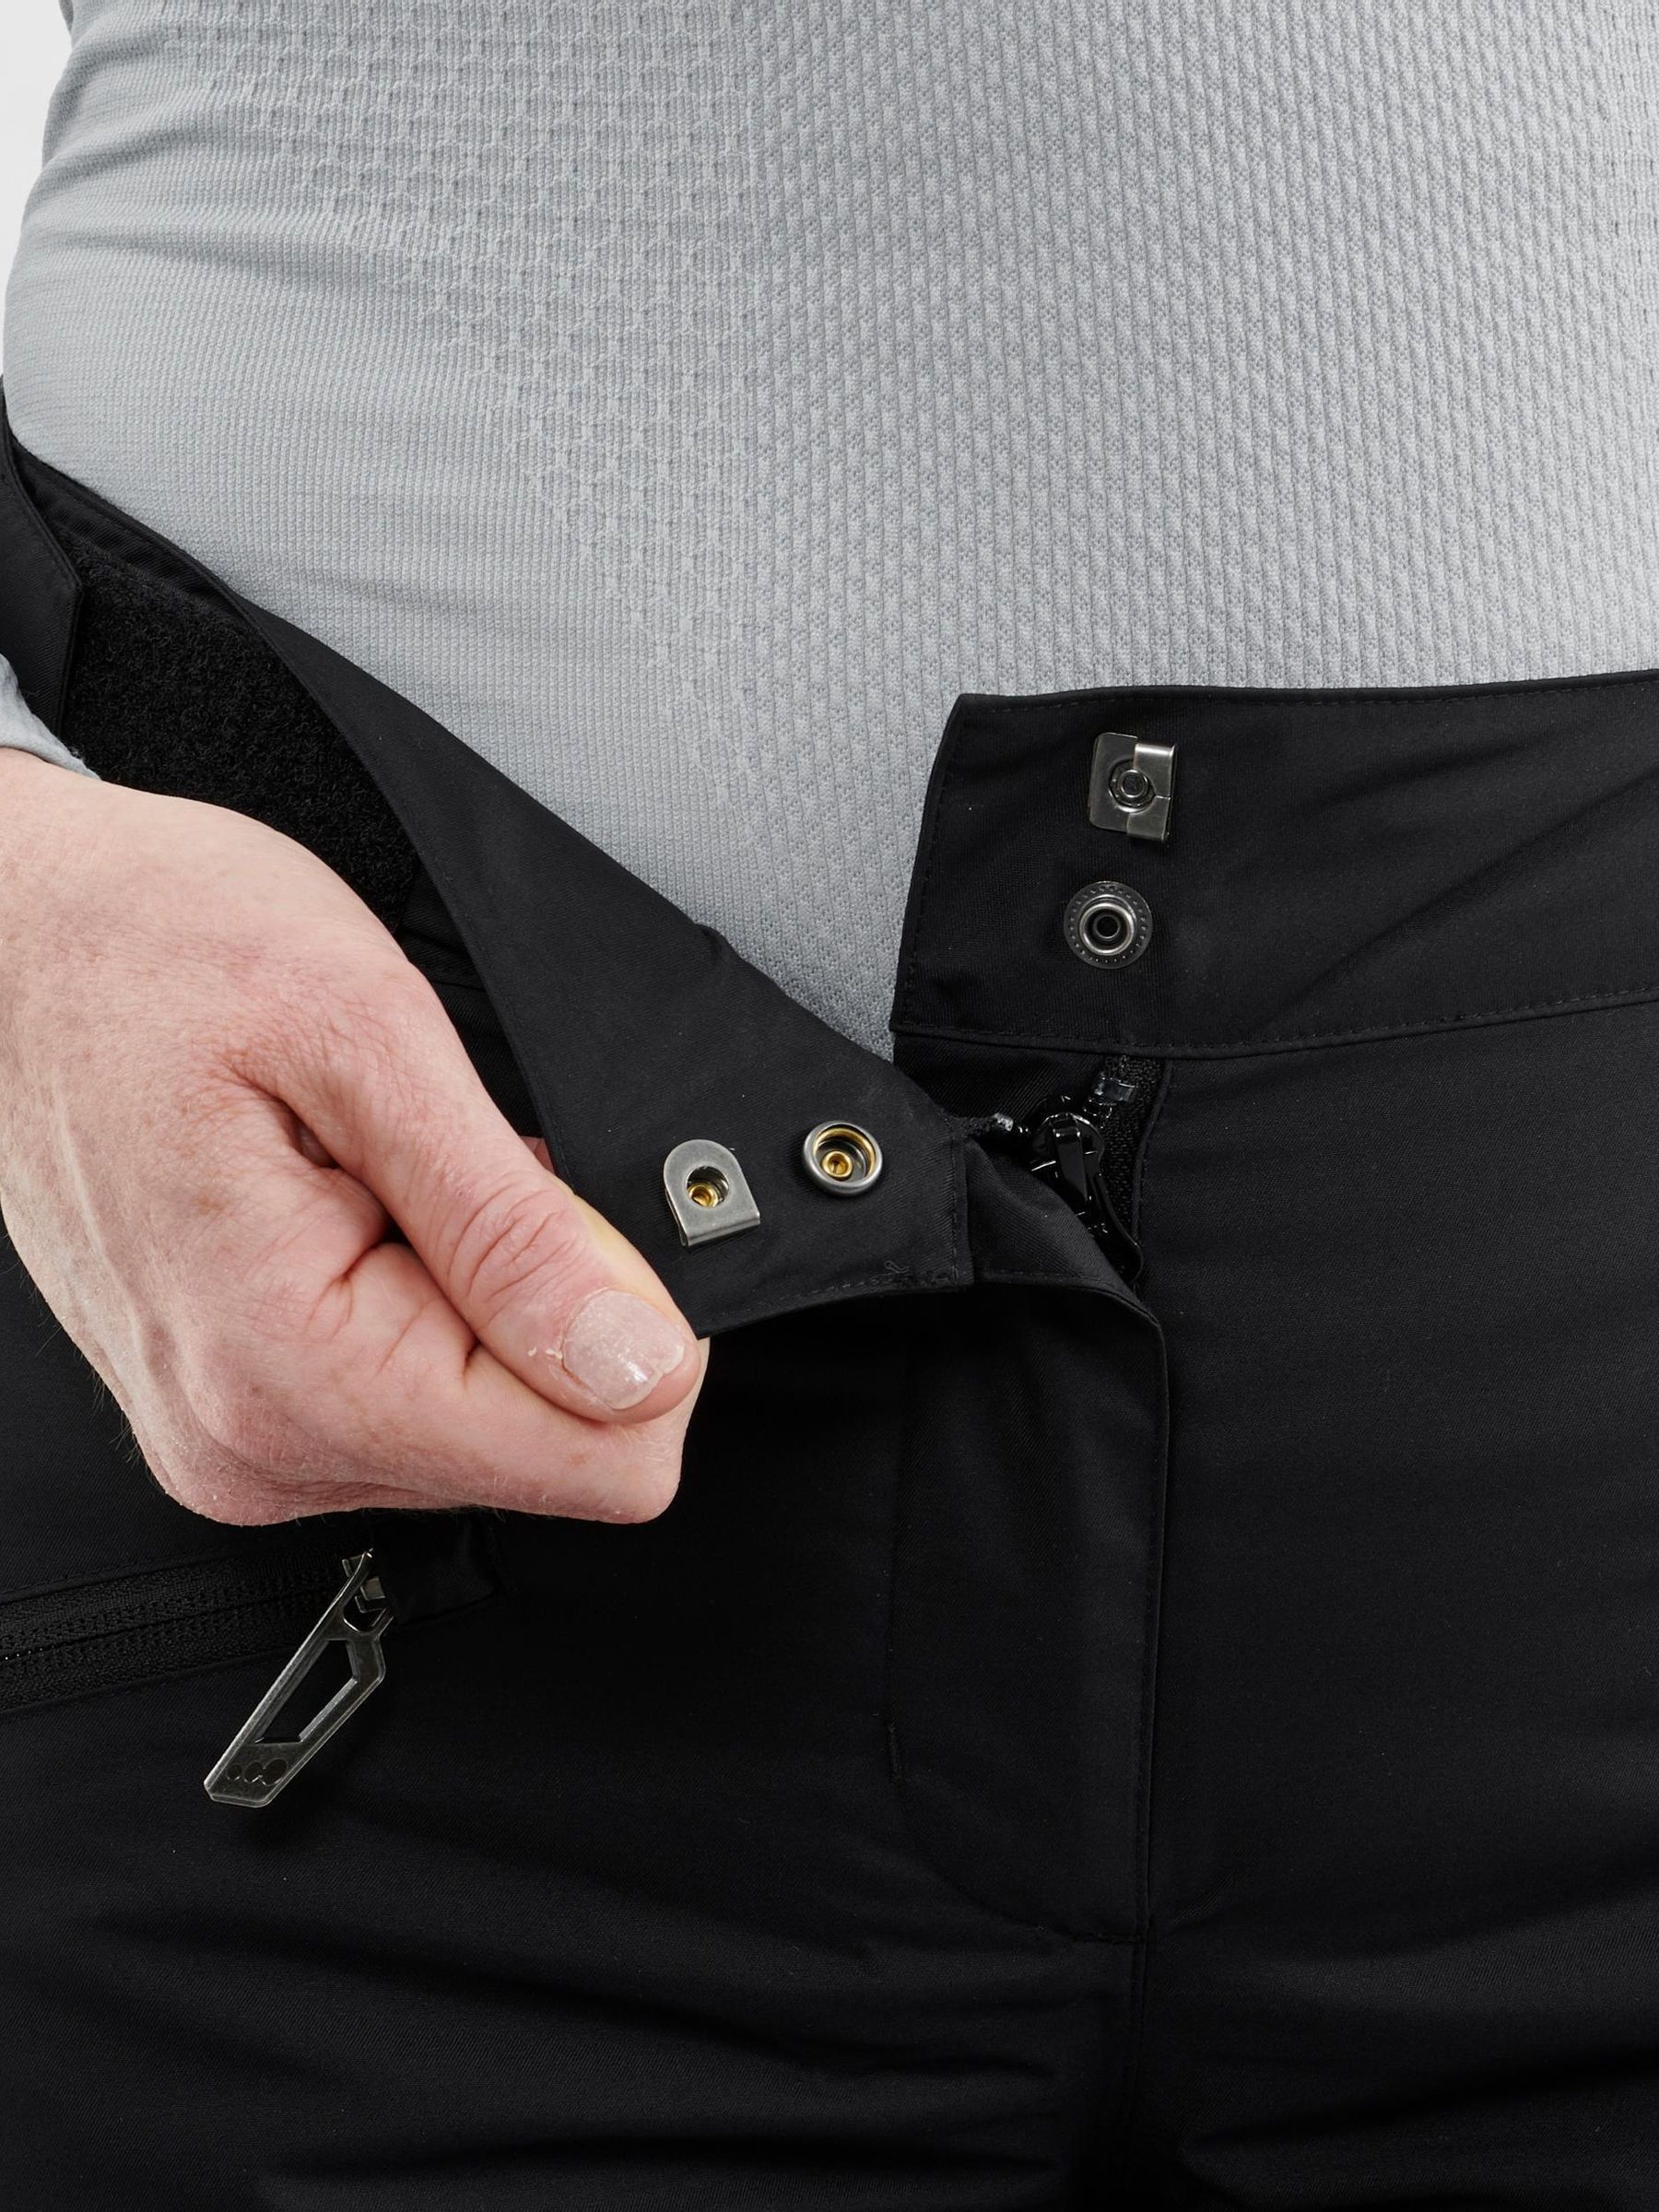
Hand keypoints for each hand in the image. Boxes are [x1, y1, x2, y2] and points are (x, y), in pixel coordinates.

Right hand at [0, 753, 706, 1525]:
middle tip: (451, 1168)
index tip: (579, 1220)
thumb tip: (640, 1362)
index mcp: (289, 1371)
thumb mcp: (370, 1041)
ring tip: (383, 1173)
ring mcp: (243, 1439)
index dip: (641, 1334)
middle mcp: (255, 1444)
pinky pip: (417, 1395)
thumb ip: (515, 1228)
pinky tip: (360, 1203)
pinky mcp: (246, 1411)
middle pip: (550, 1448)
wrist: (16, 938)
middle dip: (546, 1299)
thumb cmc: (152, 949)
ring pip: (489, 1425)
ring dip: (481, 1290)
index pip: (596, 1462)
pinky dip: (429, 1295)